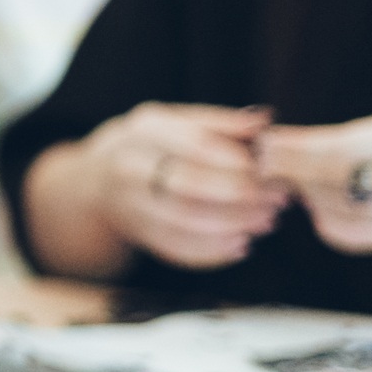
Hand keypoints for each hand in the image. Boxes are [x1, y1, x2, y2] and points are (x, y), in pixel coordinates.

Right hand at [80, 102, 286, 268]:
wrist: (94, 180)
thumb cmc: (149, 146)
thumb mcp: (174, 121)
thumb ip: (218, 122)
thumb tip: (263, 121)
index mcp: (144, 131)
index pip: (194, 143)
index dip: (236, 158)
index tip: (269, 167)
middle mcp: (130, 166)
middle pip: (190, 184)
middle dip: (240, 194)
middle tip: (277, 198)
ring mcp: (130, 204)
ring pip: (186, 219)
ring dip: (233, 223)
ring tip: (267, 221)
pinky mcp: (138, 234)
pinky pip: (177, 247)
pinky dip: (213, 250)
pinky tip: (242, 245)